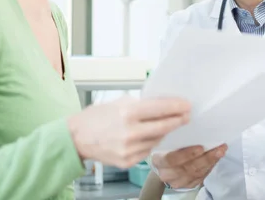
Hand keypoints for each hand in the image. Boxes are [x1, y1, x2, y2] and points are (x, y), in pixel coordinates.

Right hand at [69, 96, 190, 168]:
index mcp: (127, 114)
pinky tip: (147, 136)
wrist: (77, 138)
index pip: (160, 109)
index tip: (187, 105)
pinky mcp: (127, 161)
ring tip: (164, 124)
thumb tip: (163, 105)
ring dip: (163, 131)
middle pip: (164, 127)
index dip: (176, 107)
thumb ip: (141, 104)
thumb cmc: (96, 117)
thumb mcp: (119, 102)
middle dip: (178, 120)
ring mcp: (129, 150)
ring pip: (157, 140)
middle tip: (186, 116)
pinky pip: (147, 150)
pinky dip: (150, 142)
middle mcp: (130, 133)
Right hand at [151, 144, 227, 188]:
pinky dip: (210, 167)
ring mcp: (178, 182)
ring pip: (196, 174)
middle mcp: (167, 174)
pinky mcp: (188, 185)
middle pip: (188, 168)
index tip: (201, 147)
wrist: (163, 165)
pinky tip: (216, 158)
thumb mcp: (165, 141)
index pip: (172, 159)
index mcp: (159, 160)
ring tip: (221, 151)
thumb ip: (175, 138)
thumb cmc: (165, 148)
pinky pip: (201, 177)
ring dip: (211, 162)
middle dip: (206, 158)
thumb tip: (192, 126)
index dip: (187, 154)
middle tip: (219, 148)